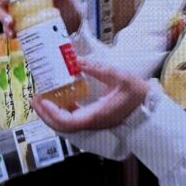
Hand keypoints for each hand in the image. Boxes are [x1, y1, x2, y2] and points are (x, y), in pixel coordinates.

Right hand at [0, 0, 84, 38]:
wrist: (73, 26)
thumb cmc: (68, 6)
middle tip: (6, 1)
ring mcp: (16, 11)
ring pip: (0, 10)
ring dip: (2, 15)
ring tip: (11, 22)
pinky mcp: (19, 26)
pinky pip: (8, 28)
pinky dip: (8, 31)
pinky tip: (13, 33)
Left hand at [32, 58, 148, 132]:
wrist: (150, 108)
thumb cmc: (137, 94)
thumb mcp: (119, 77)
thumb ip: (98, 68)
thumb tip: (78, 60)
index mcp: (96, 115)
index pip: (67, 121)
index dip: (52, 113)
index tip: (42, 100)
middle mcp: (92, 122)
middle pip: (61, 126)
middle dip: (45, 114)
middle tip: (35, 98)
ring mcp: (93, 122)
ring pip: (66, 124)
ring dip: (52, 113)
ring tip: (43, 98)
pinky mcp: (95, 119)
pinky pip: (73, 118)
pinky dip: (63, 110)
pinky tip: (60, 98)